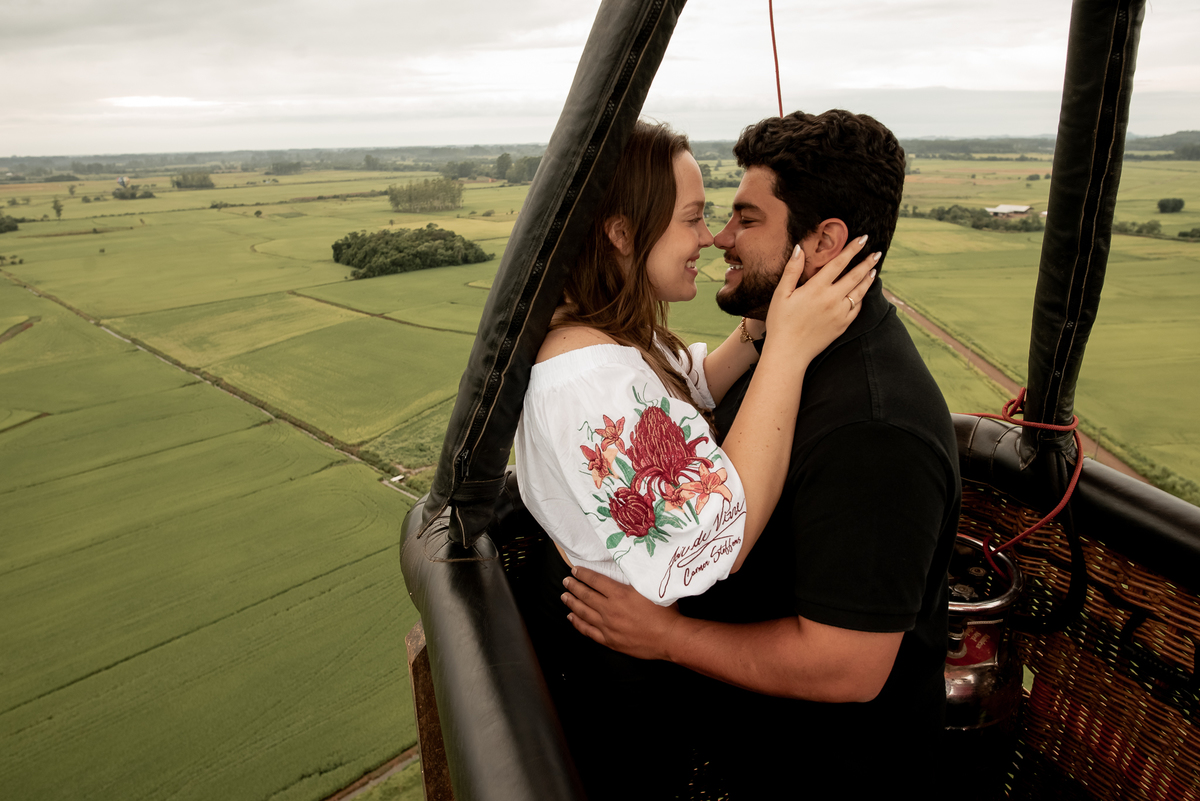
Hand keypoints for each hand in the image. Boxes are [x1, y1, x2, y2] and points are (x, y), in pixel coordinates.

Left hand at [561, 566, 681, 660]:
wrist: (670, 637)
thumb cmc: (665, 612)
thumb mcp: (650, 588)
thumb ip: (636, 578)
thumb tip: (628, 566)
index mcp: (619, 594)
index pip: (595, 581)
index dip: (583, 574)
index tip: (575, 570)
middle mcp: (610, 610)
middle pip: (586, 595)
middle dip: (574, 586)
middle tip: (566, 581)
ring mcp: (608, 627)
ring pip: (584, 613)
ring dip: (572, 603)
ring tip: (564, 596)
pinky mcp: (610, 640)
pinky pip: (588, 631)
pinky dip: (578, 623)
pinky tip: (572, 618)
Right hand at [765, 235, 878, 362]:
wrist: (789, 352)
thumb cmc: (781, 322)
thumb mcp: (781, 294)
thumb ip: (792, 270)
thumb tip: (799, 248)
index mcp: (816, 288)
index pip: (839, 263)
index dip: (852, 249)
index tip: (863, 239)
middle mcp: (832, 299)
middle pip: (855, 276)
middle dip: (867, 262)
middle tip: (877, 252)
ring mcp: (840, 313)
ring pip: (860, 292)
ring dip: (868, 279)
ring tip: (874, 269)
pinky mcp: (842, 325)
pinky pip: (858, 308)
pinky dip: (862, 298)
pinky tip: (864, 293)